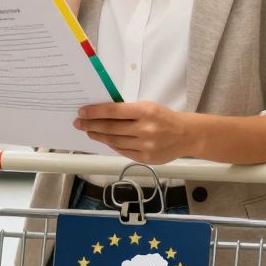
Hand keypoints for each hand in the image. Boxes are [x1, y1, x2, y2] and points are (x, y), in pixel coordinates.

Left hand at [73, 101, 192, 164]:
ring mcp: (145, 145)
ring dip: (99, 136)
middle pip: (110, 128)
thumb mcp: (148, 107)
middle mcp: (145, 129)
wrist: (186, 135)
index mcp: (145, 111)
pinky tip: (105, 141)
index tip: (82, 112)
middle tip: (79, 123)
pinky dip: (112, 145)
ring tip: (89, 132)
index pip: (113, 111)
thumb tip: (102, 113)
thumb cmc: (164, 118)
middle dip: (91, 125)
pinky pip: (123, 151)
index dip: (95, 112)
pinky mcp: (146, 158)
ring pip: (114, 141)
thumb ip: (128, 111)